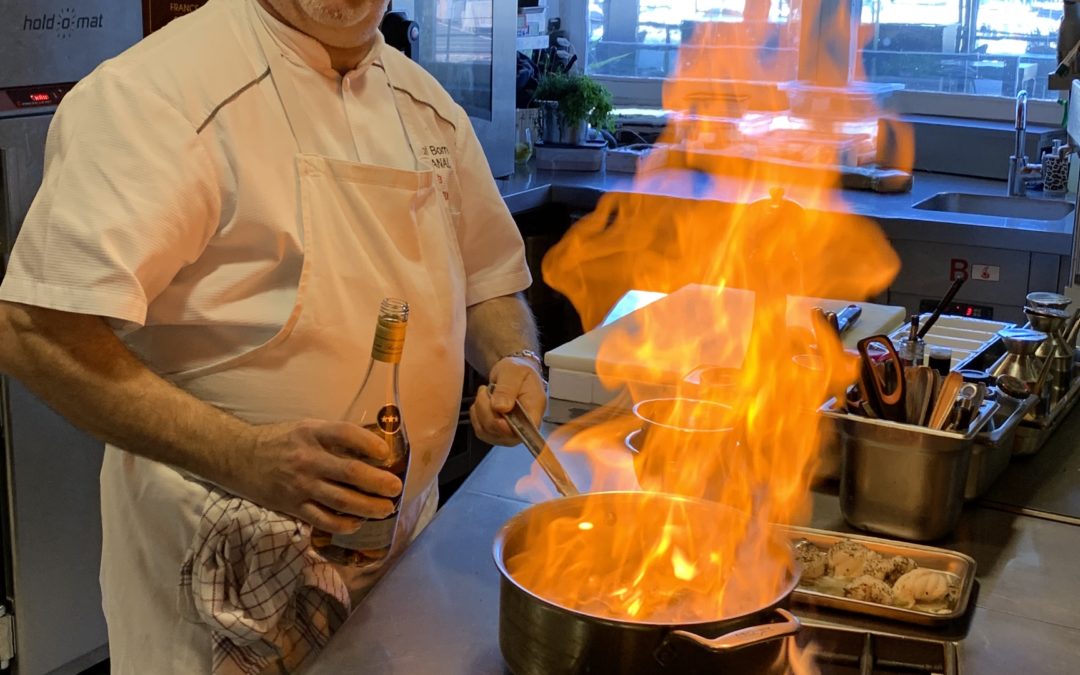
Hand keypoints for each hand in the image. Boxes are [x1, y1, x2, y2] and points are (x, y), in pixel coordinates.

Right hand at [230, 419, 403, 533]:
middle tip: (396, 488)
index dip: (370, 443)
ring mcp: (300, 485)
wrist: (241, 459)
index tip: (387, 453)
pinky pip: (323, 520)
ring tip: (387, 508)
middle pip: (350, 472)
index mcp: (312, 433)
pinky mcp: (293, 506)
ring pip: (341, 500)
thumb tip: (374, 449)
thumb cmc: (282, 441)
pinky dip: (344, 524)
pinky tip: (358, 522)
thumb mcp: (307, 428)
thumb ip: (335, 437)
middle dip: (379, 482)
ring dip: (368, 507)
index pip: (346, 434)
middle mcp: (307, 459)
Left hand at [469, 356, 546, 445]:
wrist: (512, 375)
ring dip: (480, 411)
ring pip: (487, 432)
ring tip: (486, 394)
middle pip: (501, 432)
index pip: (524, 431)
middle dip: (487, 410)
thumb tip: (500, 408)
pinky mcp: (496, 434)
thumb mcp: (514, 372)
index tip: (496, 408)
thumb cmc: (517, 372)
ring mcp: (510, 434)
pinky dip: (476, 416)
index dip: (506, 426)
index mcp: (534, 412)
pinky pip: (480, 430)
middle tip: (486, 390)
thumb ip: (508, 389)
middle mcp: (524, 428)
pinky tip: (482, 403)